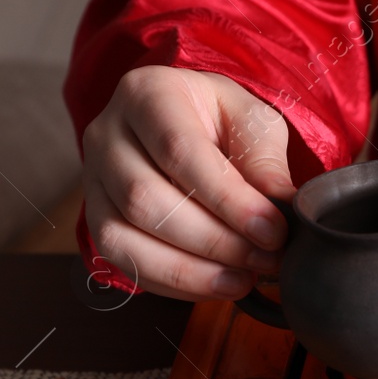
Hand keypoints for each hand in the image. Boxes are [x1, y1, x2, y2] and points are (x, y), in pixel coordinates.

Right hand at [81, 65, 293, 300]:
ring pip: (125, 236)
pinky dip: (174, 283)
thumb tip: (284, 207)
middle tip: (267, 259)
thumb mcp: (253, 123)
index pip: (179, 150)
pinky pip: (123, 262)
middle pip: (146, 199)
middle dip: (214, 241)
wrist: (189, 126)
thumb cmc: (222, 122)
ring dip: (192, 269)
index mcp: (147, 94)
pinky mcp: (95, 218)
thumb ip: (265, 161)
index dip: (228, 200)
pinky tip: (219, 284)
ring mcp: (93, 179)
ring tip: (246, 278)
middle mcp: (107, 134)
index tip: (273, 232)